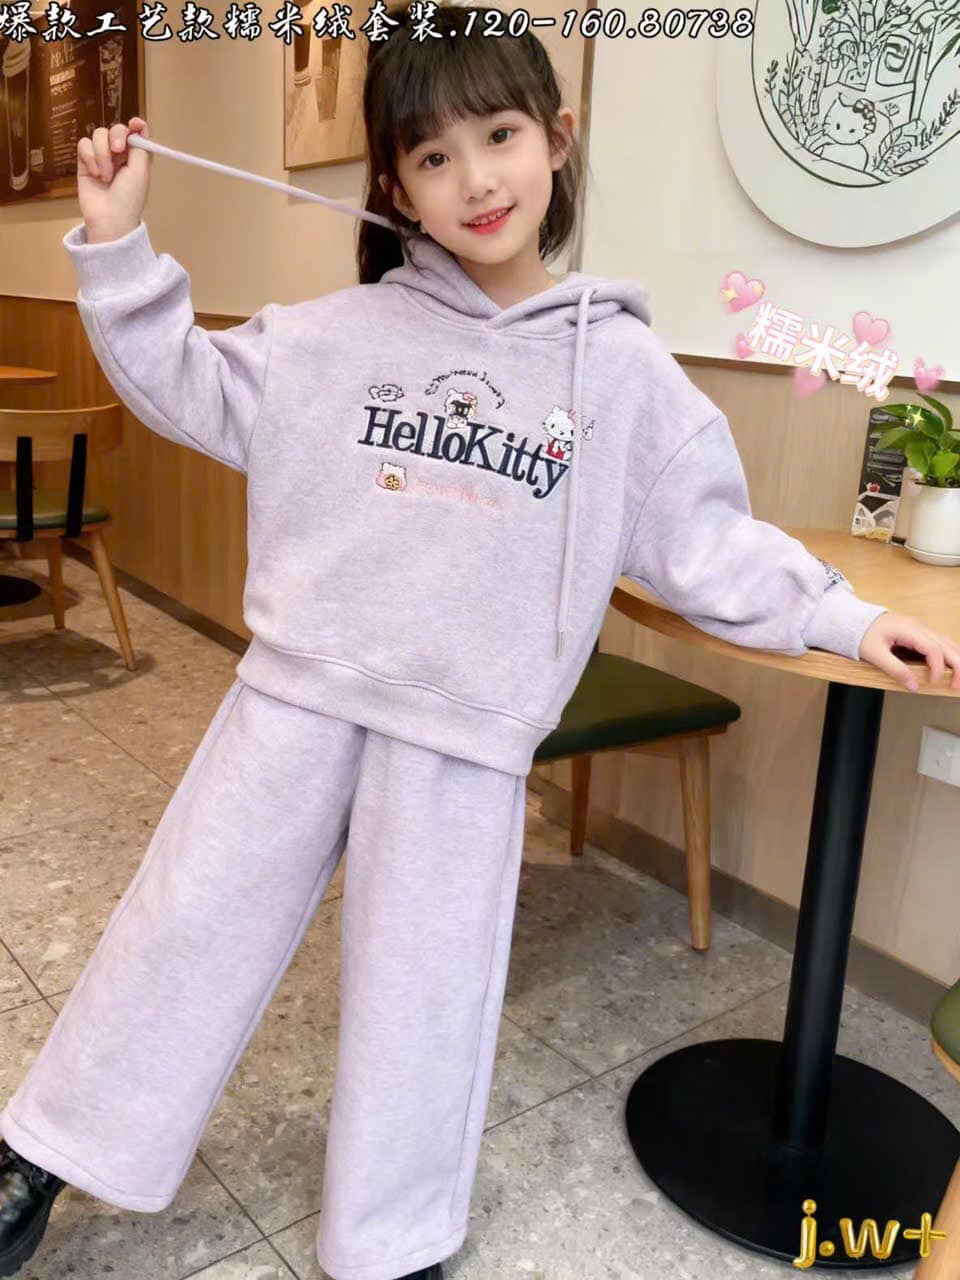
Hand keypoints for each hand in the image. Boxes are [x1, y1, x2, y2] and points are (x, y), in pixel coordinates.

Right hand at [77, 117, 151, 239]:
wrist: (109, 217)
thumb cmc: (129, 198)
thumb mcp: (140, 170)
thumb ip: (139, 147)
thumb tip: (138, 126)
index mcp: (136, 157)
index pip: (134, 133)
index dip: (135, 125)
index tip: (135, 124)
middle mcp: (119, 155)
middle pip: (115, 129)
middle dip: (116, 136)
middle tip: (118, 150)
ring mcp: (101, 157)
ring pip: (98, 135)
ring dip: (102, 153)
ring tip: (106, 175)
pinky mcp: (85, 162)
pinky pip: (84, 144)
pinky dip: (90, 157)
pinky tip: (96, 174)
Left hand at [858, 612, 959, 691]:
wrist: (855, 619)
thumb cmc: (862, 634)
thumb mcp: (874, 654)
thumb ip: (895, 670)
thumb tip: (913, 686)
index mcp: (909, 629)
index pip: (933, 649)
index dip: (938, 668)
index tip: (933, 682)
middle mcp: (920, 627)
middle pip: (948, 645)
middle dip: (957, 665)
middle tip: (957, 685)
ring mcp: (921, 629)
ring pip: (948, 643)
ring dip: (957, 660)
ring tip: (959, 678)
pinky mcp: (920, 633)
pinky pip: (941, 643)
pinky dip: (950, 654)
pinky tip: (953, 666)